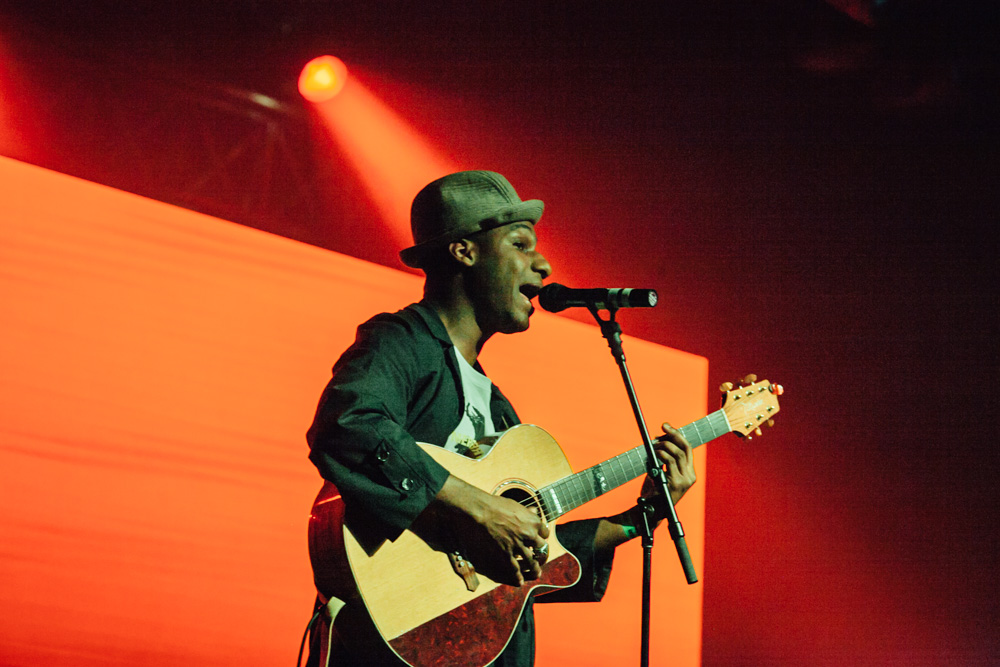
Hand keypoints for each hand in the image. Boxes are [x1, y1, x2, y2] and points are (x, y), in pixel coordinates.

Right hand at [430, 476, 548, 586]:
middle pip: (542, 547)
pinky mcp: (505, 552)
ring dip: (535, 568)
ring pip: (531, 561)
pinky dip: (518, 575)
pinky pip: (514, 567)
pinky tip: (520, 580)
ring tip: (537, 572)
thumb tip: (534, 511)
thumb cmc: (496, 504)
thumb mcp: (516, 505)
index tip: (540, 538)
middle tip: (540, 556)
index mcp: (533, 521)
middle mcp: (529, 534)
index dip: (543, 536)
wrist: (480, 510)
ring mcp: (517, 544)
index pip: (545, 532)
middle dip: (541, 552)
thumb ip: (526, 512)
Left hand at [642, 422, 696, 505]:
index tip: (667, 426)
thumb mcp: (661, 471)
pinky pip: (669, 462)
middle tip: (662, 428)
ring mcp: (685, 481)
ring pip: (677, 454)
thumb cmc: (654, 492)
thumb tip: (660, 438)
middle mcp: (690, 476)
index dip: (678, 435)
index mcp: (689, 473)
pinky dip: (661, 455)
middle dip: (673, 434)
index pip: (688, 449)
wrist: (650, 512)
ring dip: (664, 446)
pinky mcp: (677, 483)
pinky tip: (654, 455)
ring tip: (654, 447)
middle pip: (685, 448)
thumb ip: (664, 458)